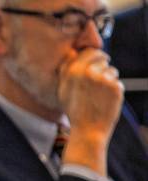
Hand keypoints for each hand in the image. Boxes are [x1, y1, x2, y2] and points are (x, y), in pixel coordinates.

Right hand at [57, 48, 123, 174]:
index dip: (93, 56)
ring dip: (109, 79)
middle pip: (101, 56)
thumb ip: (66, 71)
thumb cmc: (74, 111)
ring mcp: (102, 79)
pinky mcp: (115, 87)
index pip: (88, 51)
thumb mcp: (63, 90)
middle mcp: (87, 72)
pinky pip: (117, 82)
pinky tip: (106, 101)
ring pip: (111, 70)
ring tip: (100, 95)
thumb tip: (72, 54)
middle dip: (103, 63)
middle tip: (102, 76)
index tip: (96, 61)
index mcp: (72, 71)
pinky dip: (114, 90)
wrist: (87, 130)